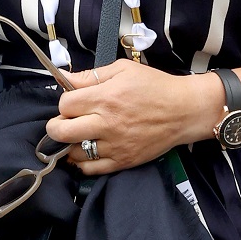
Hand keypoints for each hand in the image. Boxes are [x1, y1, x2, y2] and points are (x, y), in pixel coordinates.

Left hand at [45, 59, 222, 173]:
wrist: (184, 111)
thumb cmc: (155, 87)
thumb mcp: (124, 70)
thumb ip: (92, 75)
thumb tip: (64, 77)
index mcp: (105, 98)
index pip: (65, 104)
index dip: (64, 103)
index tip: (72, 103)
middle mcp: (107, 124)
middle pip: (61, 131)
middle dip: (56, 126)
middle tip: (62, 122)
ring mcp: (114, 146)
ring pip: (73, 152)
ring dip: (69, 144)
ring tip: (77, 136)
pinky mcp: (123, 161)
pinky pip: (90, 169)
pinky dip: (82, 162)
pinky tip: (86, 151)